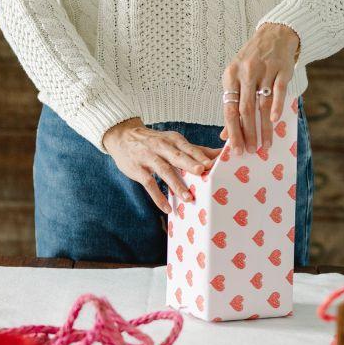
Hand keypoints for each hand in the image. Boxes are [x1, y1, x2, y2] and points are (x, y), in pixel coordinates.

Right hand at [103, 118, 221, 212]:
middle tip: (201, 173)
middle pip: (177, 156)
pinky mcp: (138, 170)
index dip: (199, 155)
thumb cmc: (154, 141)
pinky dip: (158, 197)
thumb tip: (220, 154)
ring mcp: (148, 158)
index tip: (212, 164)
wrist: (123, 136)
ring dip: (176, 185)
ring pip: (164, 171)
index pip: (189, 148)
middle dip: (189, 164)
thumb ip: (195, 150)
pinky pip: (149, 184)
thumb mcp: (173, 141)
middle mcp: (162, 146)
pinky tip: (167, 208)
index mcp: (173, 140)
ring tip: (188, 198)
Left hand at [221, 23, 299, 154]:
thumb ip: (232, 106)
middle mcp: (245, 73)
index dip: (233, 132)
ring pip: (262, 104)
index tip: (236, 150)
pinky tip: (275, 121)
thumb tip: (225, 135)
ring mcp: (264, 69)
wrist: (274, 34)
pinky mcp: (281, 68)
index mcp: (230, 77)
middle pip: (244, 109)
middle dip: (248, 133)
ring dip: (264, 127)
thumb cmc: (253, 62)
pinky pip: (278, 90)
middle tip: (251, 151)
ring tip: (266, 144)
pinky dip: (276, 106)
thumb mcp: (237, 79)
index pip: (229, 110)